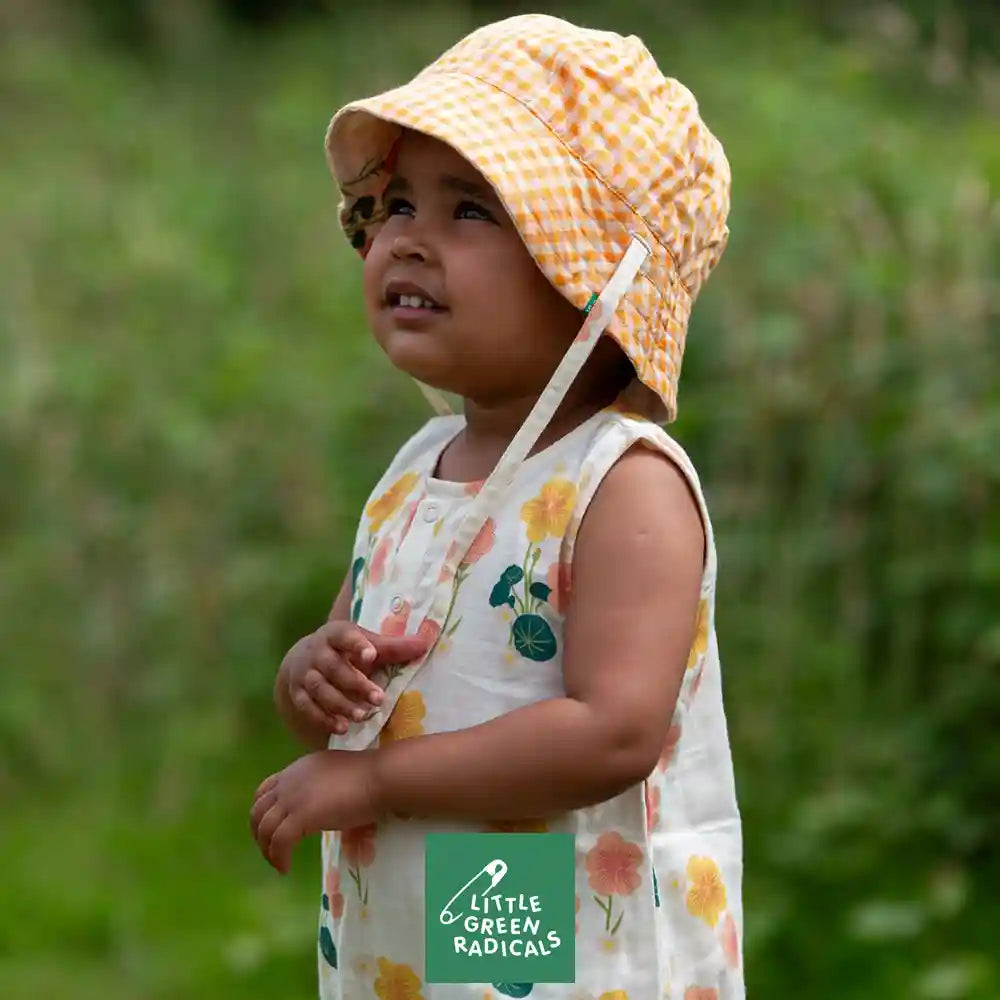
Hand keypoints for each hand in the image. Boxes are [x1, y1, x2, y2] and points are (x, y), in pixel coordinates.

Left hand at [250, 749, 379, 872]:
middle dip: (259, 835)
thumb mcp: (334, 777)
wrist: (379, 777)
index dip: (261, 813)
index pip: (264, 791)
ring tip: (278, 864)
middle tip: (270, 852)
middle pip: (258, 811)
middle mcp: (289, 781)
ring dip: (267, 851)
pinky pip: (279, 842)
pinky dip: (278, 858)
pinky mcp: (301, 816)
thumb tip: (322, 807)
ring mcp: (293, 798)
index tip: (269, 830)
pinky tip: (286, 868)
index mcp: (297, 770)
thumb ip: (320, 789)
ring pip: (265, 829)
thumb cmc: (367, 777)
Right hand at [283, 621, 428, 735]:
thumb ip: (394, 647)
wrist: (305, 659)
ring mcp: (304, 674)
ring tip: (363, 716)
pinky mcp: (297, 693)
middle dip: (355, 684)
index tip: (372, 655)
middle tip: (378, 699)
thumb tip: (427, 643)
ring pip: (319, 689)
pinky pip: (307, 707)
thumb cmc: (347, 650)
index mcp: (335, 634)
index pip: (344, 635)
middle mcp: (316, 652)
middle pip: (333, 667)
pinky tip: (342, 728)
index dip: (357, 644)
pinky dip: (324, 718)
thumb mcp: (368, 643)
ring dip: (341, 704)